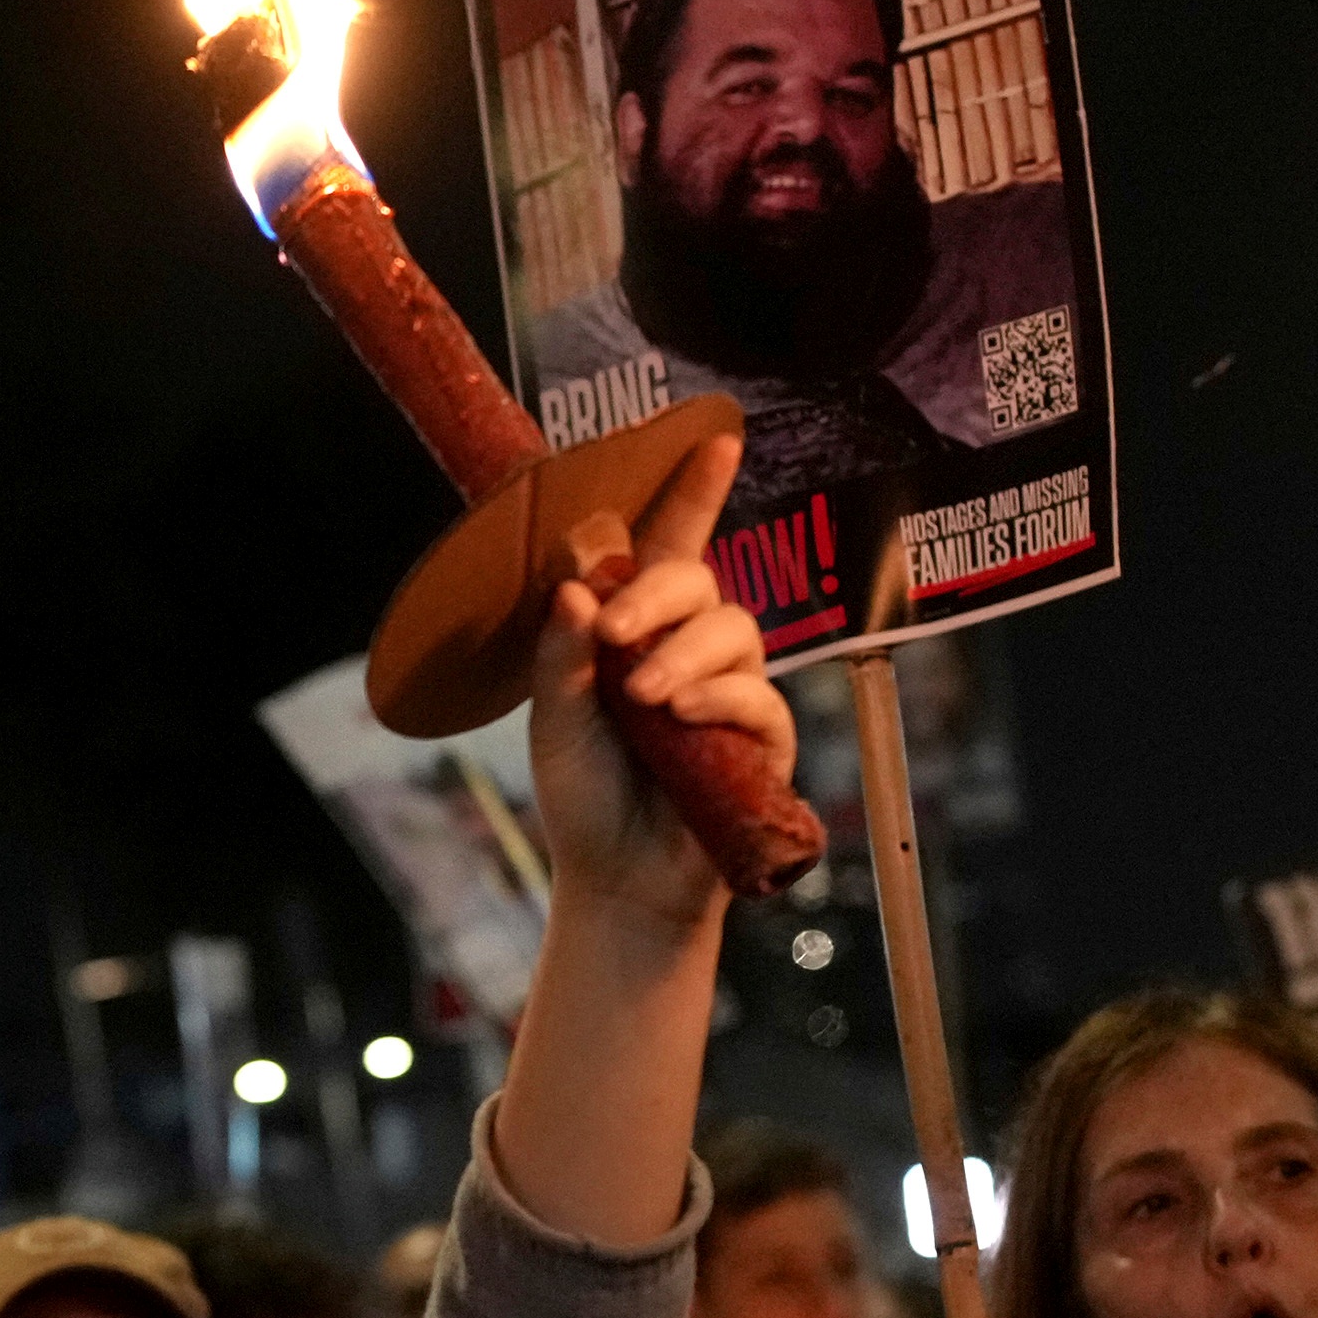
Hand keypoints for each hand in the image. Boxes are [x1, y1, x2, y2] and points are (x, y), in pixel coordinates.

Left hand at [526, 423, 788, 927]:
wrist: (616, 880)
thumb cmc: (586, 796)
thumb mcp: (555, 722)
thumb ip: (563, 654)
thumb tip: (577, 581)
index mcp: (638, 631)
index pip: (669, 548)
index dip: (694, 492)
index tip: (715, 438)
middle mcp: (690, 649)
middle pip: (698, 581)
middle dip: (657, 593)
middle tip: (614, 632)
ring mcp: (731, 692)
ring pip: (732, 632)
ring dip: (683, 655)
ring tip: (644, 698)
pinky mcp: (762, 740)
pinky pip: (757, 697)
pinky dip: (718, 699)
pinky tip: (682, 717)